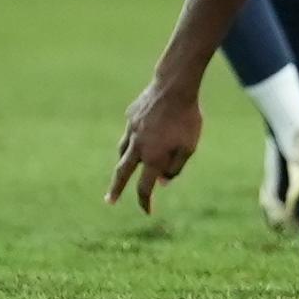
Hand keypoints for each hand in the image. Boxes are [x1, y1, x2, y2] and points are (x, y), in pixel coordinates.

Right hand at [108, 78, 201, 207]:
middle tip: (109, 201)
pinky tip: (141, 134)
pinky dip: (134, 138)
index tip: (147, 211)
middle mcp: (138, 147)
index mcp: (153, 158)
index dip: (145, 202)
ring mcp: (131, 130)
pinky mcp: (130, 116)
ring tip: (126, 167)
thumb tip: (163, 182)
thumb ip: (176, 167)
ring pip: (123, 151)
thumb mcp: (189, 147)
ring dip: (124, 162)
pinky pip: (130, 131)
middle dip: (115, 189)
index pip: (144, 188)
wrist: (174, 86)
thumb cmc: (187, 118)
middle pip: (122, 174)